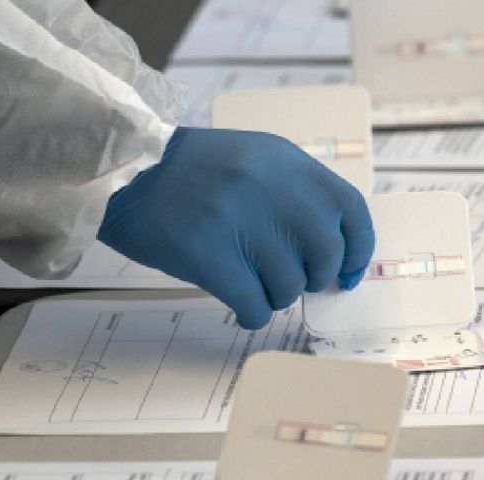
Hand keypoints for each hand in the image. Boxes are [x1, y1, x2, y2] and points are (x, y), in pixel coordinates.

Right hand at [98, 127, 374, 328]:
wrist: (125, 169)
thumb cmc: (193, 173)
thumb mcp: (255, 160)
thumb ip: (296, 193)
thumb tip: (334, 250)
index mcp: (288, 163)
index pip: (350, 211)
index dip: (358, 250)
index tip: (348, 274)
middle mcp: (272, 189)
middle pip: (324, 256)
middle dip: (312, 278)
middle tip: (288, 280)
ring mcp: (241, 221)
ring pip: (289, 286)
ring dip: (276, 296)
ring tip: (252, 283)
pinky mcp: (211, 254)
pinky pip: (255, 305)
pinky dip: (253, 314)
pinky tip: (240, 304)